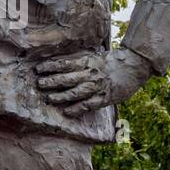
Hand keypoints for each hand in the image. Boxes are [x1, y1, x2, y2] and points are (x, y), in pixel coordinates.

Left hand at [34, 47, 151, 118]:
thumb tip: (57, 62)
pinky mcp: (104, 98)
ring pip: (75, 93)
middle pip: (67, 78)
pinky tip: (66, 112)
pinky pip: (87, 105)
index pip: (64, 63)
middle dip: (51, 81)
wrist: (132, 67)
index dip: (50, 66)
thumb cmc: (109, 62)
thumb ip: (77, 60)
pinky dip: (76, 109)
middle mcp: (90, 74)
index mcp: (87, 62)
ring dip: (60, 96)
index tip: (38, 69)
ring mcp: (97, 87)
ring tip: (49, 98)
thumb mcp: (93, 56)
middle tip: (39, 84)